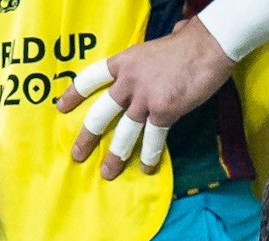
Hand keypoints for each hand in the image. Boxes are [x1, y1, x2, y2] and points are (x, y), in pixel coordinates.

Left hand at [56, 18, 233, 179]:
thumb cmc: (188, 43)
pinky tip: (146, 168)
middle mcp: (128, 81)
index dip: (75, 94)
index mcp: (124, 62)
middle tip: (77, 155)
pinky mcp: (164, 112)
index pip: (91, 78)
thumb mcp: (156, 46)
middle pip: (101, 113)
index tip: (61, 108)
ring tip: (107, 173)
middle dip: (87, 137)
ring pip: (124, 133)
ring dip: (115, 155)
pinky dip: (150, 156)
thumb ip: (150, 56)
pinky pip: (153, 139)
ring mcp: (145, 98)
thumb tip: (169, 39)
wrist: (207, 46)